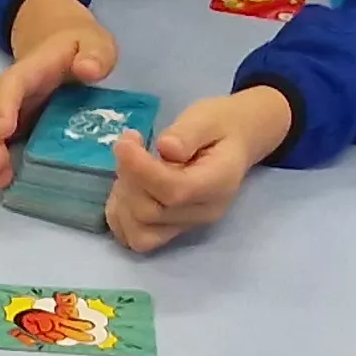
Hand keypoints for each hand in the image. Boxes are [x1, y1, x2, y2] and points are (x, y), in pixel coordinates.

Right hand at [0, 0, 116, 187]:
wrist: (64, 43)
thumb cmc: (82, 47)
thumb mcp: (97, 44)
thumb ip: (96, 55)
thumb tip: (87, 70)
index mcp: (30, 69)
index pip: (11, 85)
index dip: (5, 106)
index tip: (5, 130)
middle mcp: (11, 90)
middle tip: (0, 168)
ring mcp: (7, 107)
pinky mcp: (9, 124)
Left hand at [105, 86, 290, 251]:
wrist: (235, 142)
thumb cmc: (220, 126)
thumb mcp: (206, 118)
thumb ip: (186, 133)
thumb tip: (166, 148)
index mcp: (218, 184)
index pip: (174, 191)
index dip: (140, 169)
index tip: (126, 142)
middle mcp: (202, 213)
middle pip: (151, 212)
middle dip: (129, 179)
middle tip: (130, 146)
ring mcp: (186, 225)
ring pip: (139, 232)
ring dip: (122, 200)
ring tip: (129, 168)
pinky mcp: (170, 229)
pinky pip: (136, 237)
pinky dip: (121, 216)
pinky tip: (126, 187)